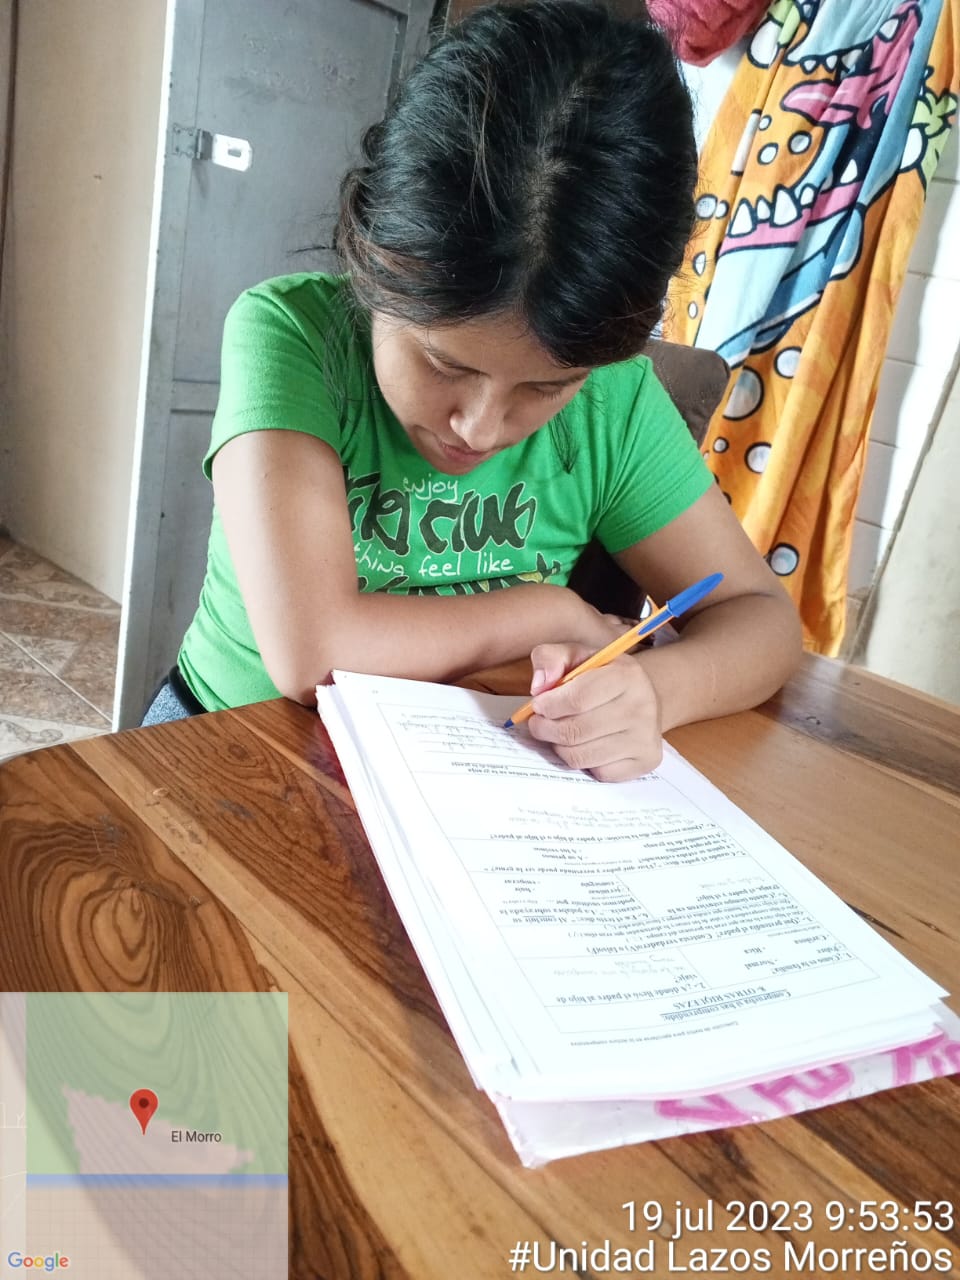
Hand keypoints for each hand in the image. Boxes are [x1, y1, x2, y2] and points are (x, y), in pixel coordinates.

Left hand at [525, 642, 662, 781]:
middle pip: (575, 731)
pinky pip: (598, 773)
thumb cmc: (602, 677)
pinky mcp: (646, 761)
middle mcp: (642, 706)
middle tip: (538, 724)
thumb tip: (539, 687)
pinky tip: (583, 746)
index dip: (549, 706)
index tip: (538, 706)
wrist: (641, 698)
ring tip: (557, 733)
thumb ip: (550, 658)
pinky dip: (583, 762)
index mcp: (626, 675)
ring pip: (581, 756)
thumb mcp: (576, 656)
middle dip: (546, 729)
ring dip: (559, 747)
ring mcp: (645, 737)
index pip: (577, 699)